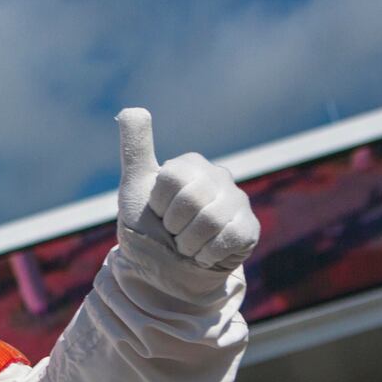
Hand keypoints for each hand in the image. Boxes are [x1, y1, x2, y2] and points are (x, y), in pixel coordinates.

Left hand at [116, 108, 258, 269]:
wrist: (163, 272)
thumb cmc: (149, 228)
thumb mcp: (135, 189)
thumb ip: (135, 149)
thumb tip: (132, 109)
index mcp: (190, 166)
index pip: (170, 179)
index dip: (158, 204)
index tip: (158, 211)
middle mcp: (218, 178)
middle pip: (191, 200)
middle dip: (173, 225)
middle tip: (173, 231)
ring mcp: (237, 202)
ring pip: (210, 221)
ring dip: (188, 243)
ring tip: (187, 244)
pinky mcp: (249, 228)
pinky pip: (229, 238)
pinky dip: (206, 254)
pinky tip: (204, 253)